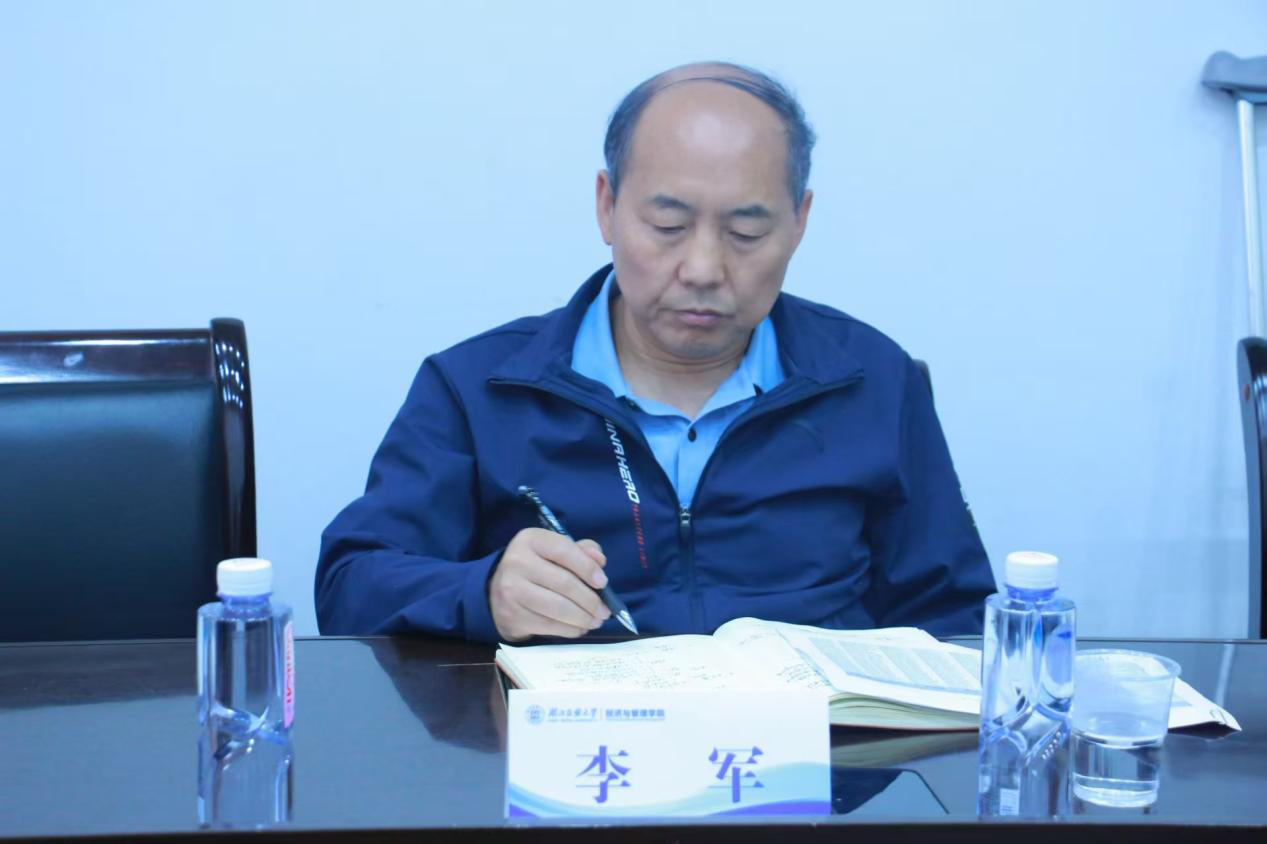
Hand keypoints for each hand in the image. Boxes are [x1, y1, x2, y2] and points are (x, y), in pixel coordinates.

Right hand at [489, 528, 611, 640]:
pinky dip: (569, 629)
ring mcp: (511, 590)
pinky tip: (579, 628)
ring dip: (583, 618)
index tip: (603, 583)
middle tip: (605, 611)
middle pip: (564, 583)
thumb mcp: (554, 551)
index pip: (563, 550)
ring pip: (558, 608)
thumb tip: (600, 561)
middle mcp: (517, 562)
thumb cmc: (536, 568)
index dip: (587, 567)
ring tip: (596, 621)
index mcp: (530, 540)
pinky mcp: (512, 615)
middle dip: (591, 600)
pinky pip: (549, 625)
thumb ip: (580, 551)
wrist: (496, 592)